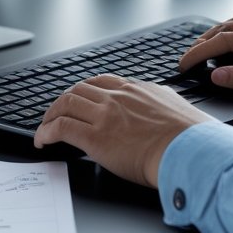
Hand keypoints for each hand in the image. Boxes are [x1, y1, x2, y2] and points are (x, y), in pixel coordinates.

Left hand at [33, 74, 210, 187]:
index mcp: (135, 90)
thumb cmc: (189, 137)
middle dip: (62, 102)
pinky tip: (43, 141)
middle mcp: (117, 98)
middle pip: (78, 90)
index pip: (100, 82)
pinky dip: (46, 133)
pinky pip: (60, 128)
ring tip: (45, 128)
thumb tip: (159, 104)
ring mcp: (104, 116)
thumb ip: (159, 101)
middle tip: (55, 114)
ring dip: (50, 116)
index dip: (84, 91)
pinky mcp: (95, 137)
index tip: (78, 99)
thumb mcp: (174, 105)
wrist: (189, 150)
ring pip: (65, 105)